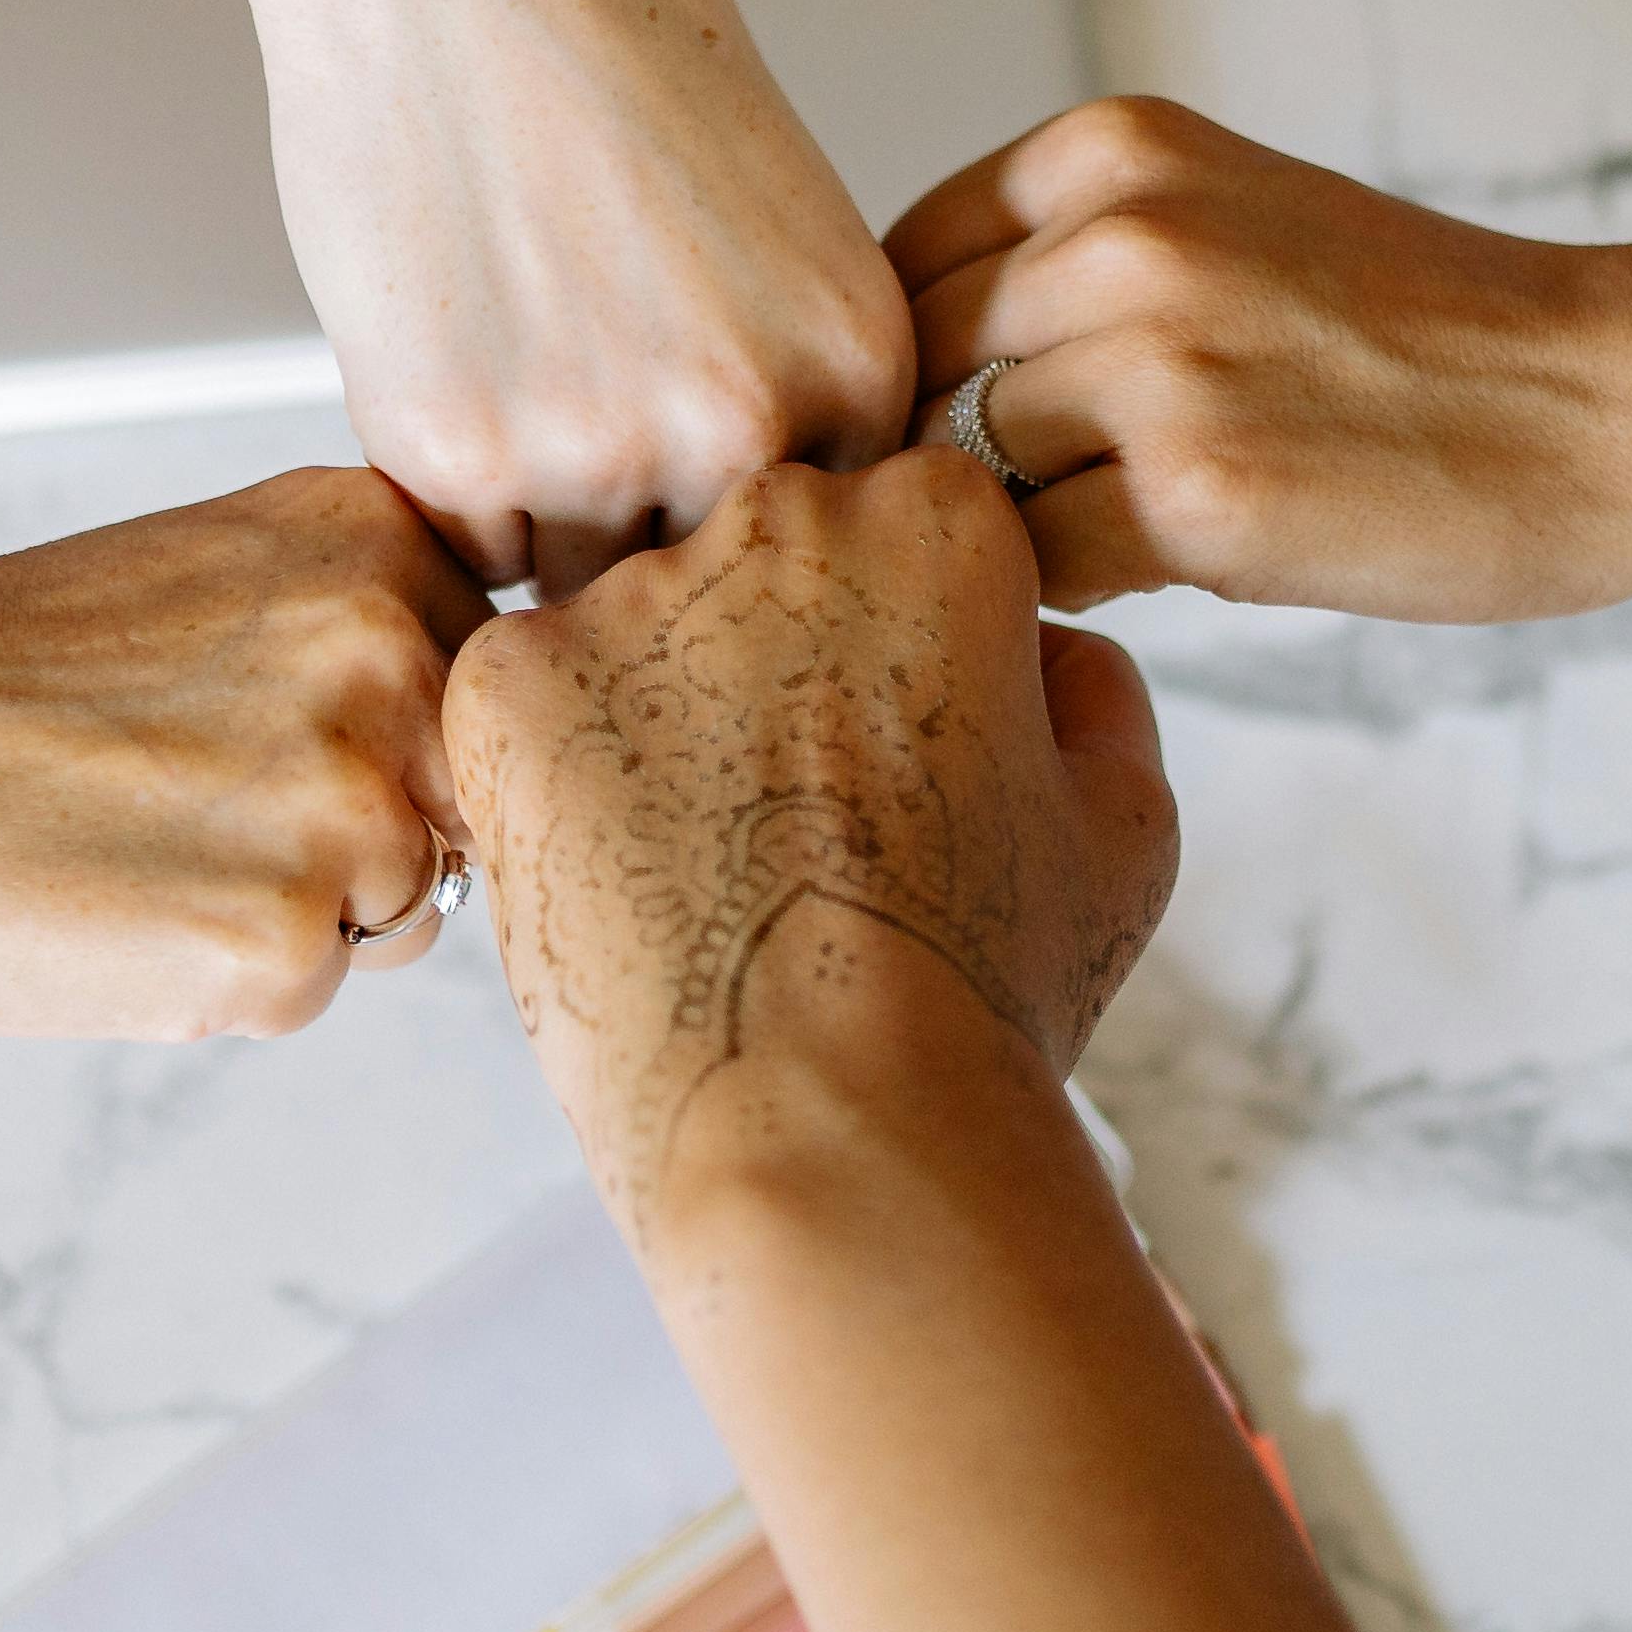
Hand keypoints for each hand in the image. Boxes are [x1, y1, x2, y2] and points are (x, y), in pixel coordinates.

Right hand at [0, 436, 490, 1040]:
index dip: (384, 727)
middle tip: (178, 799)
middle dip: (358, 824)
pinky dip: (220, 981)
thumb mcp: (207, 576)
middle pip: (468, 793)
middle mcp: (393, 651)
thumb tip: (463, 732)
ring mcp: (352, 798)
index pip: (485, 671)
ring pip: (403, 902)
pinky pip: (314, 991)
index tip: (265, 734)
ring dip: (294, 907)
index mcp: (370, 536)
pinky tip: (110, 911)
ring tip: (133, 845)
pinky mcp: (286, 937)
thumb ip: (350, 628)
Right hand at [243, 0, 914, 593]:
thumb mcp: (782, 219)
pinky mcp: (456, 455)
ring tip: (526, 366)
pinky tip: (459, 358)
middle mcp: (748, 429)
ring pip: (584, 588)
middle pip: (713, 586)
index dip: (755, 516)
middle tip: (594, 421)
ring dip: (552, 521)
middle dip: (657, 537)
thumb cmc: (610, 41)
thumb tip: (769, 515)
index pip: (832, 543)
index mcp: (857, 365)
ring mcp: (598, 455)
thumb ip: (790, 372)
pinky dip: (460, 489)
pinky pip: (472, 552)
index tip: (706, 482)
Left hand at [446, 451, 1176, 1235]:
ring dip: (669, 710)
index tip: (908, 742)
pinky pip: (529, 693)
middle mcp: (780, 515)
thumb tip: (1042, 652)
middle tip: (806, 816)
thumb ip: (1094, 692)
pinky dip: (560, 771)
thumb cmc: (983, 985)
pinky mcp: (507, 683)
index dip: (914, 639)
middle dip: (786, 659)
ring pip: (644, 623)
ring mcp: (630, 593)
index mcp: (936, 519)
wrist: (822, 1117)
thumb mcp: (1124, 824)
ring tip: (711, 864)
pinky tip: (624, 870)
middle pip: (774, 555)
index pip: (911, 518)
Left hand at [884, 97, 1631, 622]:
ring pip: (967, 474)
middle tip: (1016, 518)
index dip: (924, 368)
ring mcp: (1155, 363)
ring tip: (1104, 548)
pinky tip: (1154, 582)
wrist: (1615, 399)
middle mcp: (1119, 234)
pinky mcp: (1199, 495)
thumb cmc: (1427, 334)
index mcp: (1114, 148)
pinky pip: (1039, 566)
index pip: (906, 266)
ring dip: (1008, 532)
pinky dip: (1067, 595)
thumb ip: (1081, 262)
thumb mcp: (1233, 220)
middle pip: (921, 376)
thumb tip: (912, 377)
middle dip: (945, 458)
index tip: (982, 427)